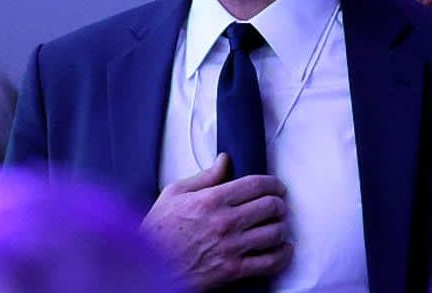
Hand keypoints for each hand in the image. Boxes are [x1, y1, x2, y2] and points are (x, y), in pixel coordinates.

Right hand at [141, 153, 291, 290]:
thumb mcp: (175, 193)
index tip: (277, 186)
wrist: (149, 266)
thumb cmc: (158, 230)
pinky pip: (269, 262)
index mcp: (212, 199)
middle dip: (279, 204)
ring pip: (274, 233)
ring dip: (281, 227)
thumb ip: (205, 176)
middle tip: (278, 205)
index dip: (274, 183)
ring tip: (278, 225)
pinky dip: (282, 255)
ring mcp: (231, 247)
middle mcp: (225, 222)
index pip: (257, 185)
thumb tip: (225, 160)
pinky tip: (282, 249)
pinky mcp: (233, 270)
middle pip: (271, 207)